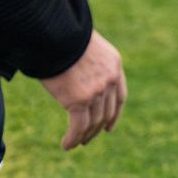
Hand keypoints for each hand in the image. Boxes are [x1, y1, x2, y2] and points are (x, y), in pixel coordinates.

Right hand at [39, 31, 125, 150]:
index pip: (120, 96)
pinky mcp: (79, 101)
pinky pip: (78, 127)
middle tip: (87, 140)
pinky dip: (72, 139)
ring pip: (92, 123)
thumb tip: (78, 76)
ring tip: (75, 144)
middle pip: (106, 113)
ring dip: (84, 137)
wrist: (57, 32)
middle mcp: (110, 80)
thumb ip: (89, 64)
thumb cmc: (64, 34)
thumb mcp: (86, 46)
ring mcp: (96, 92)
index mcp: (114, 65)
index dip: (115, 114)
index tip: (109, 127)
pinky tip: (66, 145)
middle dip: (97, 129)